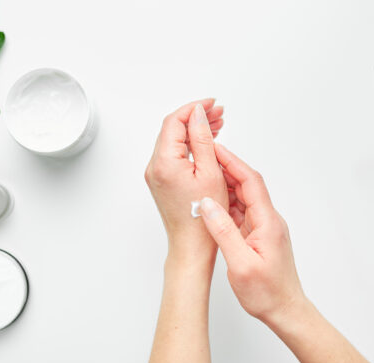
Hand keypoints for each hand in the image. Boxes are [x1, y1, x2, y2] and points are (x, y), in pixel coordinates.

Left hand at [145, 99, 227, 265]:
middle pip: (172, 130)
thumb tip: (199, 115)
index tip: (211, 104)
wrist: (191, 246)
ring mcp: (155, 174)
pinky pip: (173, 155)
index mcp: (164, 162)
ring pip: (173, 141)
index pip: (175, 122)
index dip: (193, 109)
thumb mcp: (210, 172)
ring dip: (193, 131)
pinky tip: (206, 144)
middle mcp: (154, 167)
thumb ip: (203, 139)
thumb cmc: (203, 218)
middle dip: (195, 118)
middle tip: (218, 114)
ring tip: (217, 126)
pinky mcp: (161, 181)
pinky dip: (189, 146)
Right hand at [198, 143, 305, 324]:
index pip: (250, 182)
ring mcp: (264, 228)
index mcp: (268, 222)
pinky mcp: (258, 236)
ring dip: (224, 187)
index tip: (214, 150)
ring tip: (202, 178)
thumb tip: (207, 203)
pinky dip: (226, 204)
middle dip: (226, 169)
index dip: (232, 162)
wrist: (285, 310)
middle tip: (203, 160)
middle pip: (247, 185)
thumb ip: (223, 231)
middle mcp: (268, 220)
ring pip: (243, 198)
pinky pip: (241, 212)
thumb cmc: (267, 293)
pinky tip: (212, 204)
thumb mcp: (240, 264)